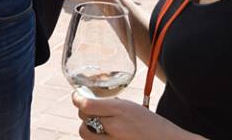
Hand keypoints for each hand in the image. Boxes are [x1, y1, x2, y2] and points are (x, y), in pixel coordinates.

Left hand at [72, 91, 196, 138]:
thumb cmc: (155, 127)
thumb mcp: (134, 109)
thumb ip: (114, 107)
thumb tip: (93, 103)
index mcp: (121, 111)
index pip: (86, 104)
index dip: (77, 99)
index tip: (77, 96)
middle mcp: (115, 127)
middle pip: (84, 119)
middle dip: (85, 113)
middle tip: (90, 110)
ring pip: (85, 134)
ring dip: (88, 128)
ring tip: (98, 125)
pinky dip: (96, 138)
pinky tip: (106, 134)